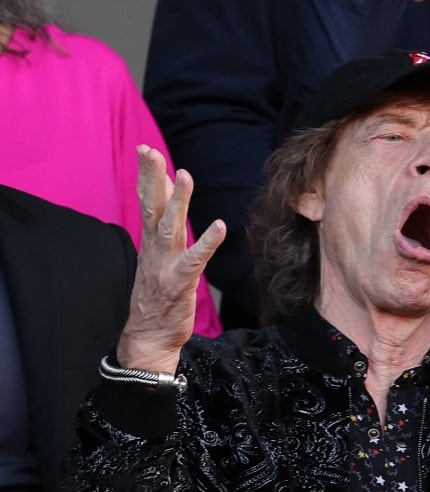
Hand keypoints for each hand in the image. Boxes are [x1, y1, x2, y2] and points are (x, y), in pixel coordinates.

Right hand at [118, 145, 225, 373]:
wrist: (149, 337)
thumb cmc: (156, 298)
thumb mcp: (157, 259)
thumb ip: (163, 230)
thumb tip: (171, 200)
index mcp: (149, 244)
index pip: (145, 203)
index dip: (146, 177)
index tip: (145, 150)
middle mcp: (154, 250)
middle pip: (151, 208)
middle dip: (151, 179)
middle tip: (150, 151)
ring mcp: (165, 266)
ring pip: (170, 228)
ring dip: (178, 202)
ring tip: (184, 176)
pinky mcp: (181, 283)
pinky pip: (195, 259)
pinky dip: (207, 242)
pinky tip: (219, 226)